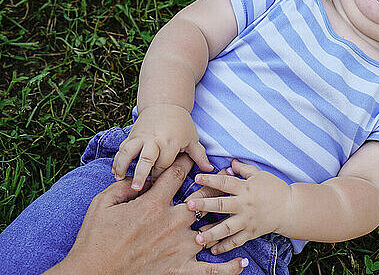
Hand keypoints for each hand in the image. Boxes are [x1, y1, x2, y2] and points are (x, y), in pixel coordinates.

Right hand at [51, 155, 245, 274]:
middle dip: (215, 189)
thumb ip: (124, 187)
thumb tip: (142, 179)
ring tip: (237, 214)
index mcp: (153, 204)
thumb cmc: (94, 240)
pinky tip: (240, 262)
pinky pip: (210, 271)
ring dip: (223, 223)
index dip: (186, 163)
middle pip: (203, 200)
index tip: (192, 159)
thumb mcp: (101, 204)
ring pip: (212, 231)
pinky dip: (228, 268)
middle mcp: (171, 223)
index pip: (176, 175)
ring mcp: (179, 248)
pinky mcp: (180, 271)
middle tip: (227, 180)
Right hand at [111, 104, 212, 189]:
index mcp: (170, 142)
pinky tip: (113, 172)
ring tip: (118, 179)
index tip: (158, 189)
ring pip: (128, 151)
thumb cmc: (181, 124)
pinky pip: (122, 148)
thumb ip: (199, 155)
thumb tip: (210, 170)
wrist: (165, 103)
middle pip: (146, 158)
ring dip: (122, 165)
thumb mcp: (192, 138)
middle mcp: (154, 139)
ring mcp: (141, 137)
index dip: (160, 177)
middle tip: (137, 189)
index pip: (164, 164)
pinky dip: (117, 159)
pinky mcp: (132, 135)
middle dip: (141, 174)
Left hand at [185, 159, 291, 254]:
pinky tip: (213, 250)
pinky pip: (236, 241)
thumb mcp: (260, 175)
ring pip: (227, 228)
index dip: (211, 179)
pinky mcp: (251, 233)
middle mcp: (244, 205)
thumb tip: (231, 162)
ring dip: (211, 232)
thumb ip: (244, 169)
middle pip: (222, 205)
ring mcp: (247, 220)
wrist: (290, 208)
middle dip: (205, 205)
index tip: (197, 177)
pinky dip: (225, 246)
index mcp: (245, 188)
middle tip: (189, 205)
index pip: (225, 182)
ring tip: (198, 238)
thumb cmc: (275, 188)